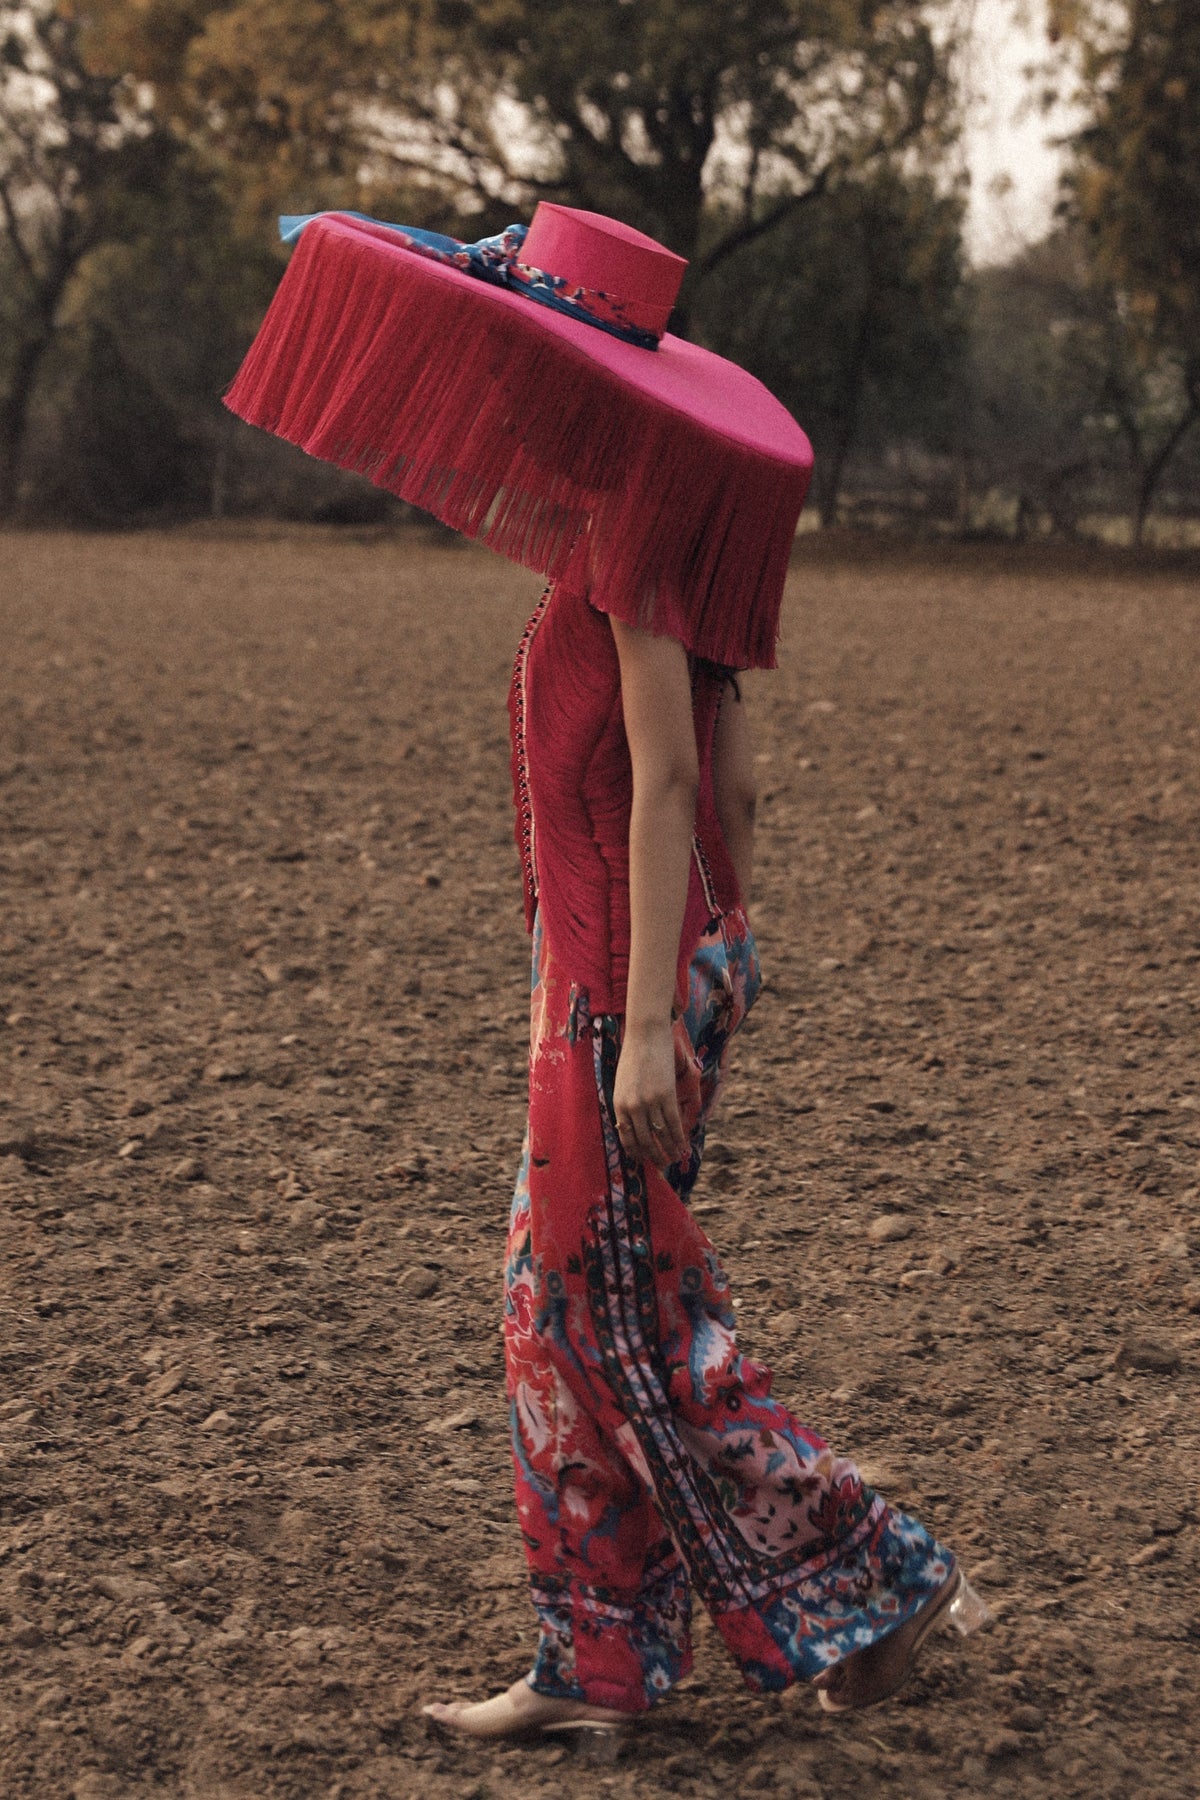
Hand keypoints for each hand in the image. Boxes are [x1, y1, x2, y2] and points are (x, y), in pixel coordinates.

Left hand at [612, 1021, 689, 1172]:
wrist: (645, 1035)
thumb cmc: (633, 1057)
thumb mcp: (621, 1084)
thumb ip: (626, 1105)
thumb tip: (632, 1127)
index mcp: (618, 1104)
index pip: (627, 1137)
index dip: (637, 1152)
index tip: (644, 1160)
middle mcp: (633, 1107)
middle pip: (644, 1140)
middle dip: (653, 1156)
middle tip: (661, 1165)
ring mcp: (650, 1101)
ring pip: (660, 1135)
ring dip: (668, 1150)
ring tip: (673, 1159)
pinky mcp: (666, 1094)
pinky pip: (673, 1122)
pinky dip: (678, 1137)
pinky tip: (682, 1145)